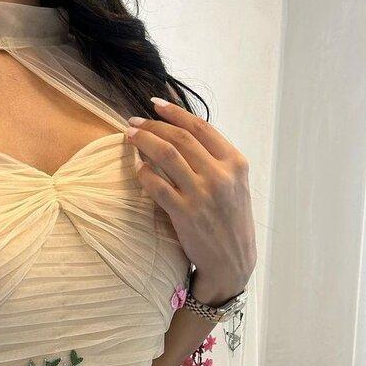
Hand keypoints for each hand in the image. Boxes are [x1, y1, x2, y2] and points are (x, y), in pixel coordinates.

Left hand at [125, 98, 255, 303]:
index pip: (201, 127)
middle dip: (152, 125)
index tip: (155, 104)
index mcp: (235, 163)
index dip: (175, 112)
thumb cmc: (230, 222)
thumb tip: (184, 134)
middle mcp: (220, 175)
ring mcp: (202, 194)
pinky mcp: (185, 214)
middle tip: (133, 122)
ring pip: (166, 154)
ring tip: (129, 136)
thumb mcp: (235, 186)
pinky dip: (143, 172)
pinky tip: (137, 166)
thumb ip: (216, 161)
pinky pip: (156, 185)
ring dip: (143, 140)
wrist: (232, 261)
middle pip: (180, 137)